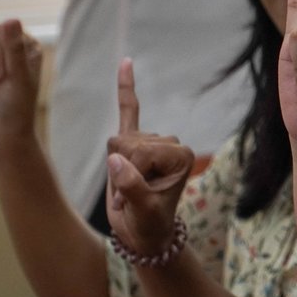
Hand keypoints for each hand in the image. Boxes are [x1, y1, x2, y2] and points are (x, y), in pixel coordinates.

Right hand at [105, 59, 193, 256]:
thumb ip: (132, 188)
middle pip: (128, 142)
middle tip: (131, 198)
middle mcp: (170, 143)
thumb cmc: (149, 225)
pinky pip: (128, 109)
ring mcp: (153, 142)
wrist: (145, 235)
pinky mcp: (135, 142)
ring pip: (118, 139)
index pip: (141, 151)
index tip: (135, 201)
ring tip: (128, 189)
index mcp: (181, 155)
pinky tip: (126, 62)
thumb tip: (117, 162)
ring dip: (114, 166)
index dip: (129, 177)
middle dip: (121, 171)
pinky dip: (126, 87)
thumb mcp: (143, 212)